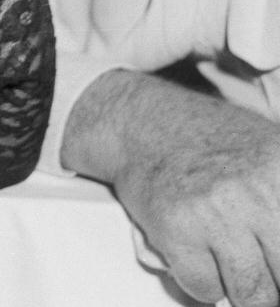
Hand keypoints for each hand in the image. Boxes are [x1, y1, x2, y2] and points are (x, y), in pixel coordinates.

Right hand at [64, 70, 279, 306]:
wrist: (142, 121)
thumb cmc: (206, 141)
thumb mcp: (270, 155)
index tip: (274, 265)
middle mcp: (254, 194)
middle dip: (271, 280)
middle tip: (259, 267)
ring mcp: (214, 213)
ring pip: (251, 296)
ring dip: (242, 288)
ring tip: (231, 259)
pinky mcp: (175, 228)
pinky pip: (205, 289)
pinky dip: (202, 281)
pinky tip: (199, 252)